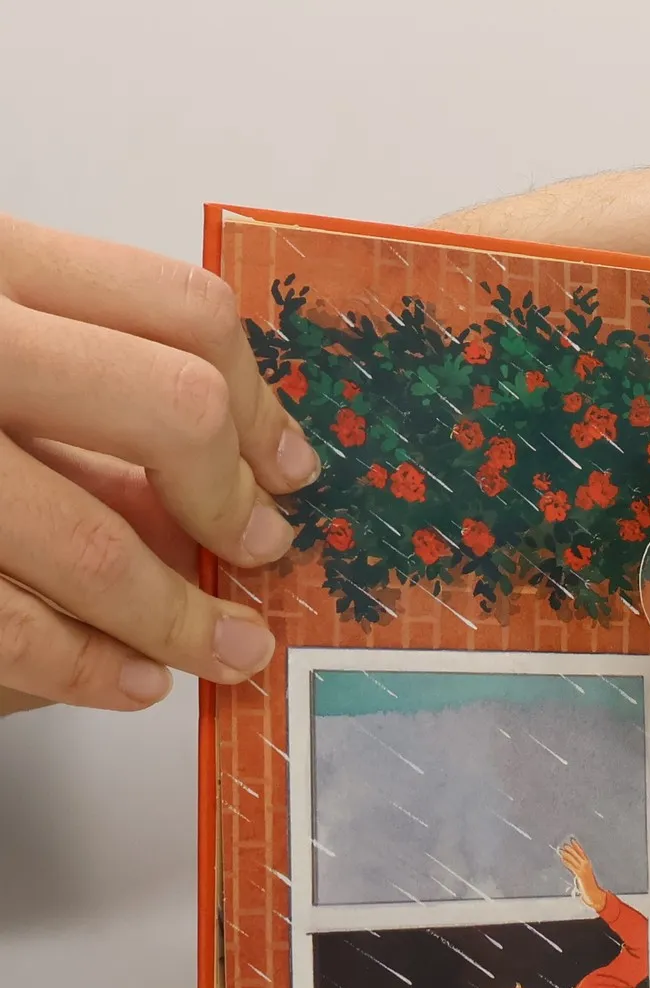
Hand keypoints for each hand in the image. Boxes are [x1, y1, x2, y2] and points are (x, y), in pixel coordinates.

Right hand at [0, 215, 320, 715]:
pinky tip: (128, 678)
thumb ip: (79, 392)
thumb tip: (231, 483)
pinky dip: (85, 667)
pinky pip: (7, 623)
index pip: (178, 309)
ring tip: (217, 651)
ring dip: (176, 619)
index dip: (256, 403)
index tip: (284, 468)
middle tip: (257, 551)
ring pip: (94, 542)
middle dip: (231, 503)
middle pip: (168, 409)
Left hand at [558, 837, 606, 910]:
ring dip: (567, 854)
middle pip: (577, 854)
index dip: (576, 846)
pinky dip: (567, 862)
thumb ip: (578, 868)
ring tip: (561, 851)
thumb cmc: (588, 885)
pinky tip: (563, 860)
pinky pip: (572, 866)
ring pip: (574, 859)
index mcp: (588, 864)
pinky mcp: (580, 874)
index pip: (582, 852)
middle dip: (570, 849)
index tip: (572, 840)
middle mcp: (586, 865)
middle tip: (564, 845)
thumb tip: (571, 863)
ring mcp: (583, 869)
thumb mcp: (583, 874)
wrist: (592, 892)